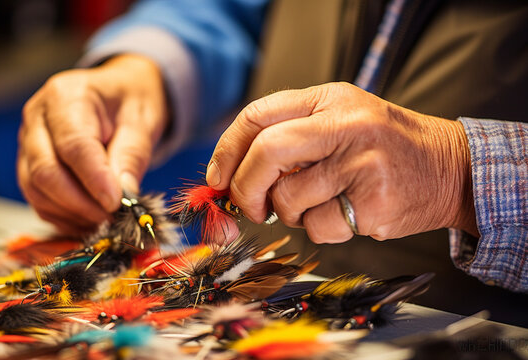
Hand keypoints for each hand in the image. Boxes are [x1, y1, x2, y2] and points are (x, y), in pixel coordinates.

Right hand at [18, 55, 167, 233]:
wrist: (118, 96)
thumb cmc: (129, 101)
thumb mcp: (142, 121)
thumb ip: (132, 155)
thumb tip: (124, 193)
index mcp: (65, 96)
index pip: (74, 146)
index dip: (94, 180)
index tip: (116, 203)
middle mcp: (37, 118)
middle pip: (46, 171)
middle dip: (81, 203)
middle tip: (114, 216)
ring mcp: (28, 143)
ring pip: (37, 191)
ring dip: (72, 213)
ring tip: (106, 219)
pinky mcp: (28, 166)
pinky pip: (38, 200)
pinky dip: (63, 217)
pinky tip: (90, 219)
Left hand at [206, 82, 477, 242]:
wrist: (450, 168)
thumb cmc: (382, 146)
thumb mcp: (339, 119)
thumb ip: (289, 137)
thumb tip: (229, 177)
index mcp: (329, 99)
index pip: (258, 115)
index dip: (227, 149)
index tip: (218, 177)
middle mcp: (345, 125)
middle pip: (267, 153)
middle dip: (245, 187)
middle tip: (250, 206)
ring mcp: (362, 163)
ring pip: (289, 199)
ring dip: (289, 213)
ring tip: (316, 203)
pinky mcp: (373, 202)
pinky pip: (318, 227)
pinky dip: (320, 229)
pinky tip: (345, 214)